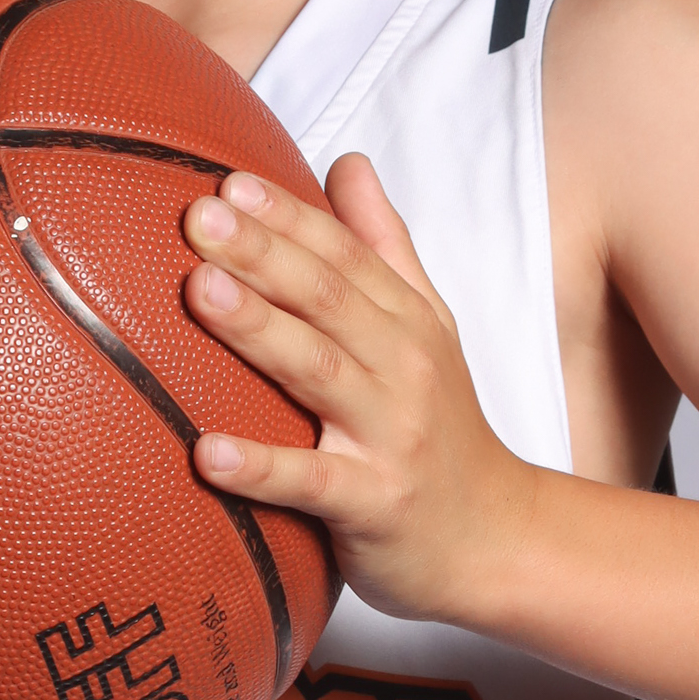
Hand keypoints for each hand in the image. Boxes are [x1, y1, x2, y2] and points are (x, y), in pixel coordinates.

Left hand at [183, 153, 536, 627]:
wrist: (499, 538)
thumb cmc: (445, 428)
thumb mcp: (428, 325)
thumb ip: (383, 244)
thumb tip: (347, 160)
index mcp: (406, 321)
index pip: (344, 254)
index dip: (289, 216)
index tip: (230, 182)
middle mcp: (402, 368)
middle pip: (327, 298)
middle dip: (264, 253)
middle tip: (200, 216)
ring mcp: (389, 436)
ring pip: (318, 372)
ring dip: (258, 329)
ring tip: (199, 291)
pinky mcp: (374, 503)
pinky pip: (313, 482)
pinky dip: (262, 468)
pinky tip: (207, 453)